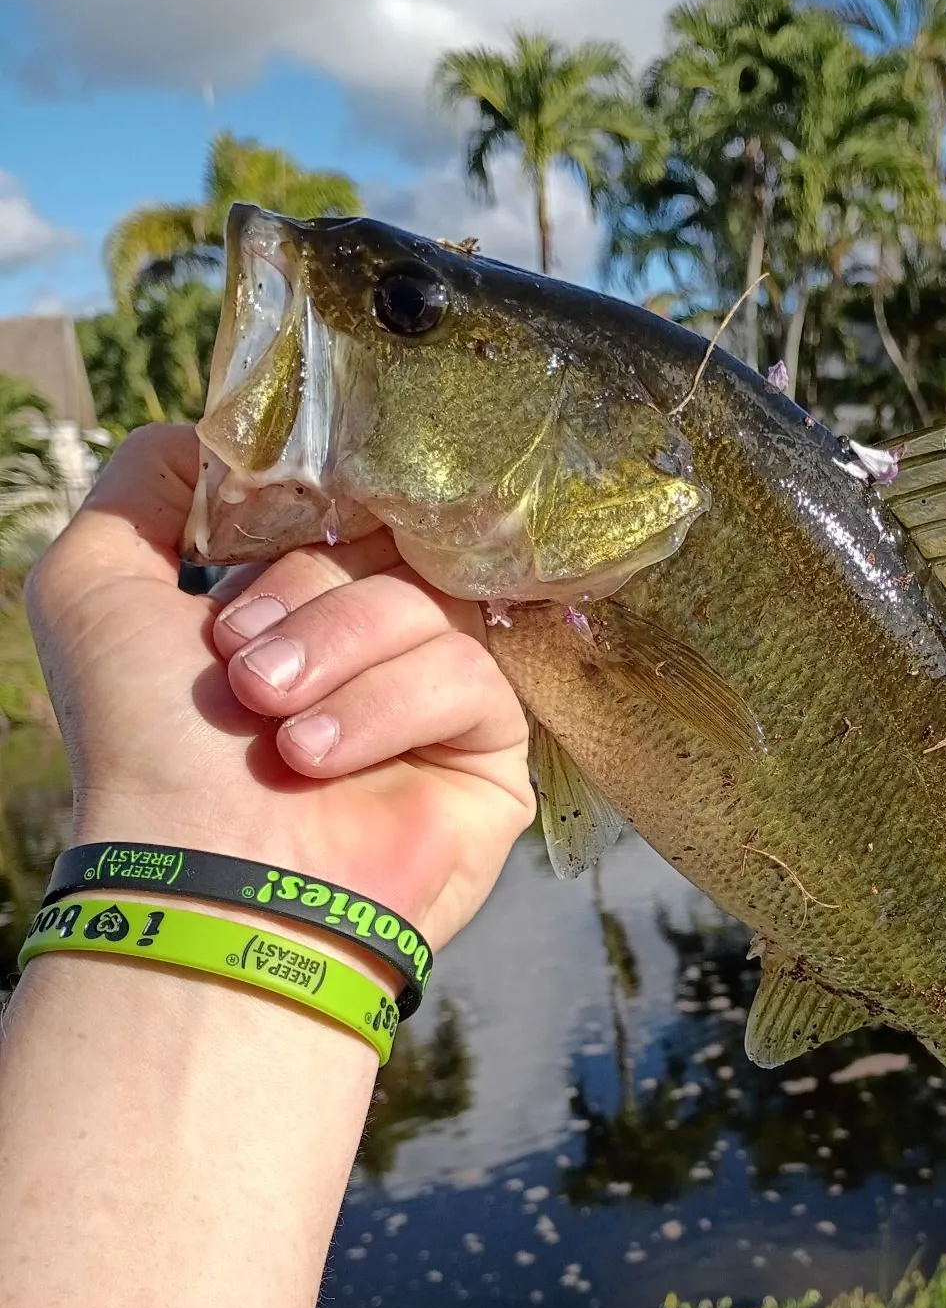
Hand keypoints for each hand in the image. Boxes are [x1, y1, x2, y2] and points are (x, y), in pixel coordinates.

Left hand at [26, 423, 534, 950]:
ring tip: (279, 732)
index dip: (306, 520)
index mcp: (297, 613)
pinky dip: (392, 707)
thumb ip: (139, 490)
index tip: (247, 547)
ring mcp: (435, 707)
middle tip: (244, 673)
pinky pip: (472, 675)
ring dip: (340, 657)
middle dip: (306, 599)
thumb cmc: (147, 742)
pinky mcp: (491, 756)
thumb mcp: (94, 586)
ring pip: (429, 608)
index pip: (345, 519)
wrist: (205, 872)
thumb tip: (209, 436)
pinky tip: (324, 760)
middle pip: (389, 554)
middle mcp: (370, 655)